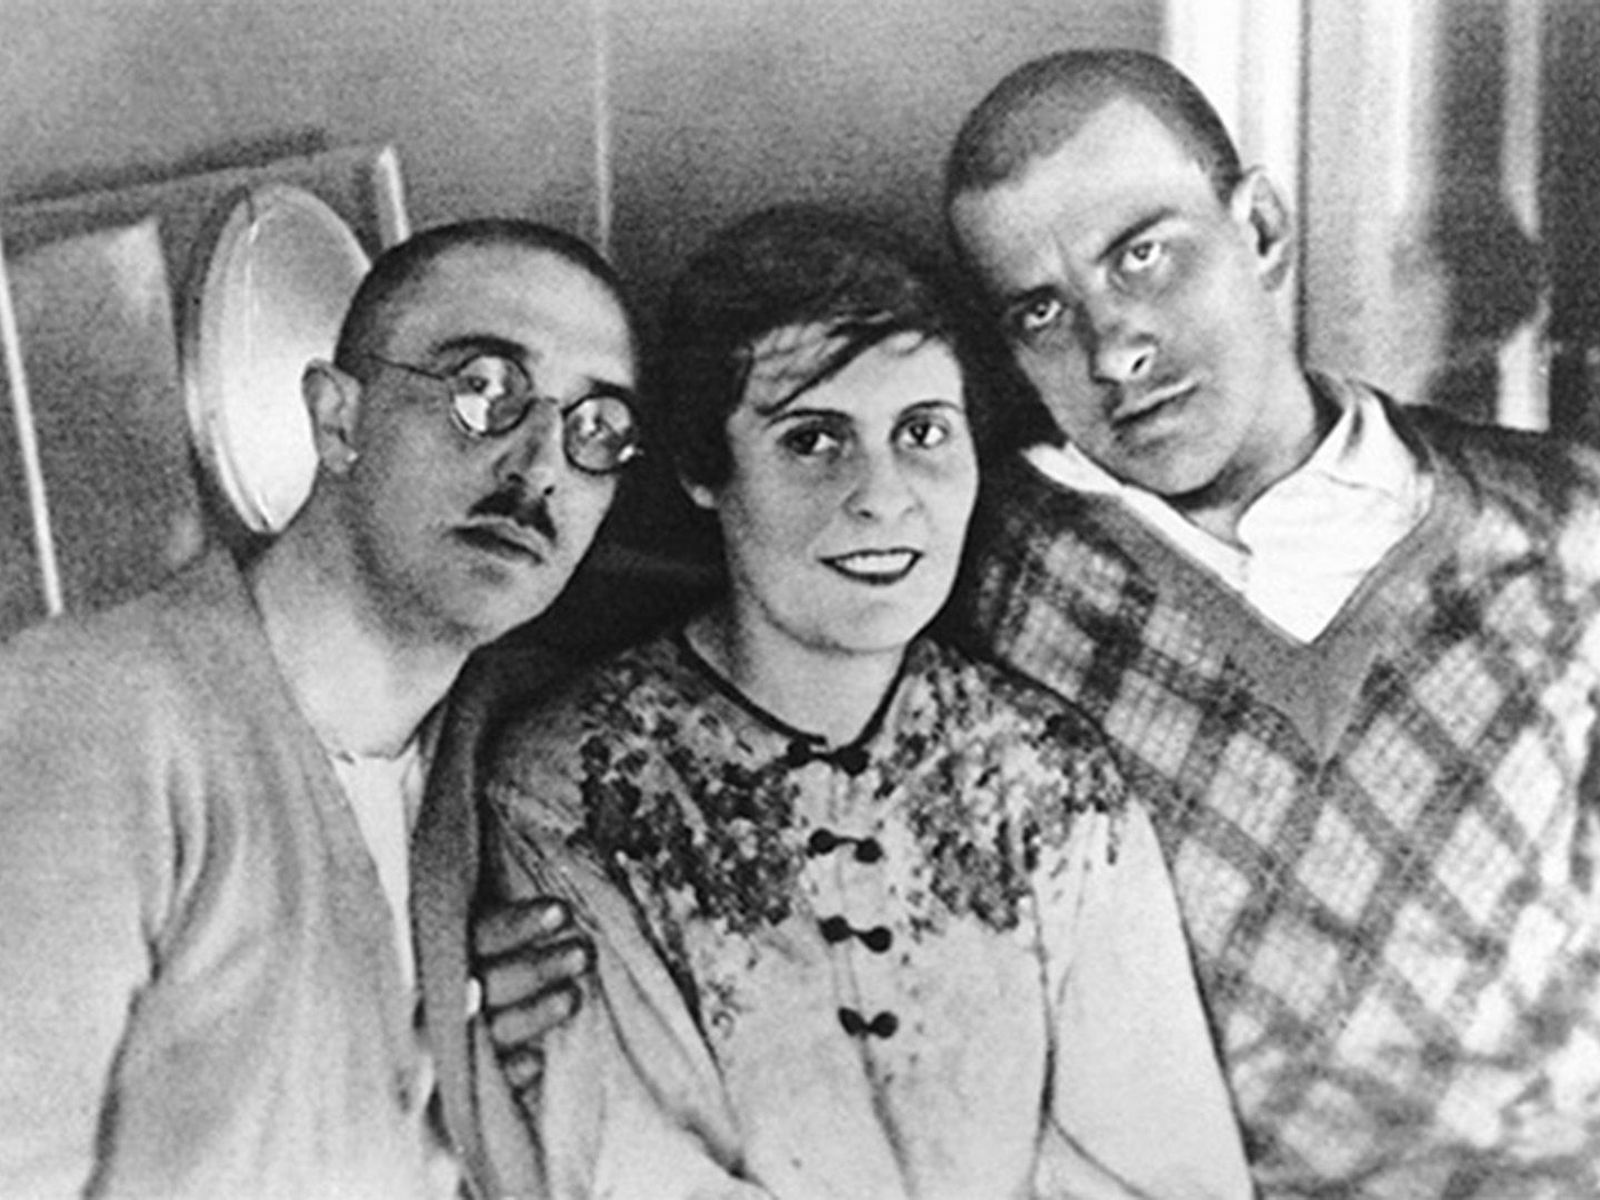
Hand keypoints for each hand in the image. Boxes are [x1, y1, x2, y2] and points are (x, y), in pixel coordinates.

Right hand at [472, 897, 593, 1107]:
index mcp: (454, 954)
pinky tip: (535, 1063)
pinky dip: (511, 1071)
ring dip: (532, 1014)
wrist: (478, 1055)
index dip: (519, 925)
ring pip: (492, 1029)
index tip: (562, 912)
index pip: (482, 935)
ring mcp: (462, 1040)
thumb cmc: (514, 972)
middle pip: (489, 982)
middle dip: (536, 969)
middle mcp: (454, 996)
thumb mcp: (505, 941)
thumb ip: (514, 932)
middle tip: (582, 954)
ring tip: (573, 998)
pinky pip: (490, 1080)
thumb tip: (558, 914)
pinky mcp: (472, 1084)